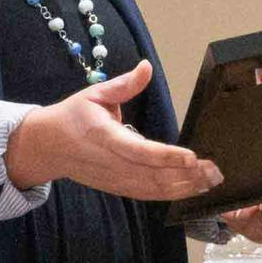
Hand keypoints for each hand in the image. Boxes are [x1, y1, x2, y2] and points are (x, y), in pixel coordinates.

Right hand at [3, 61, 221, 202]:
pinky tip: (192, 189)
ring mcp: (115, 180)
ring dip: (185, 187)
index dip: (166, 156)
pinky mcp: (118, 188)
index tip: (191, 156)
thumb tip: (146, 67)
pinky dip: (172, 195)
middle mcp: (112, 163)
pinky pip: (148, 195)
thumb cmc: (72, 117)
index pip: (139, 151)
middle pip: (153, 175)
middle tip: (214, 170)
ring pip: (154, 190)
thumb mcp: (94, 94)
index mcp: (105, 137)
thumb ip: (124, 85)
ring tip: (211, 180)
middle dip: (187, 175)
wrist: (47, 147)